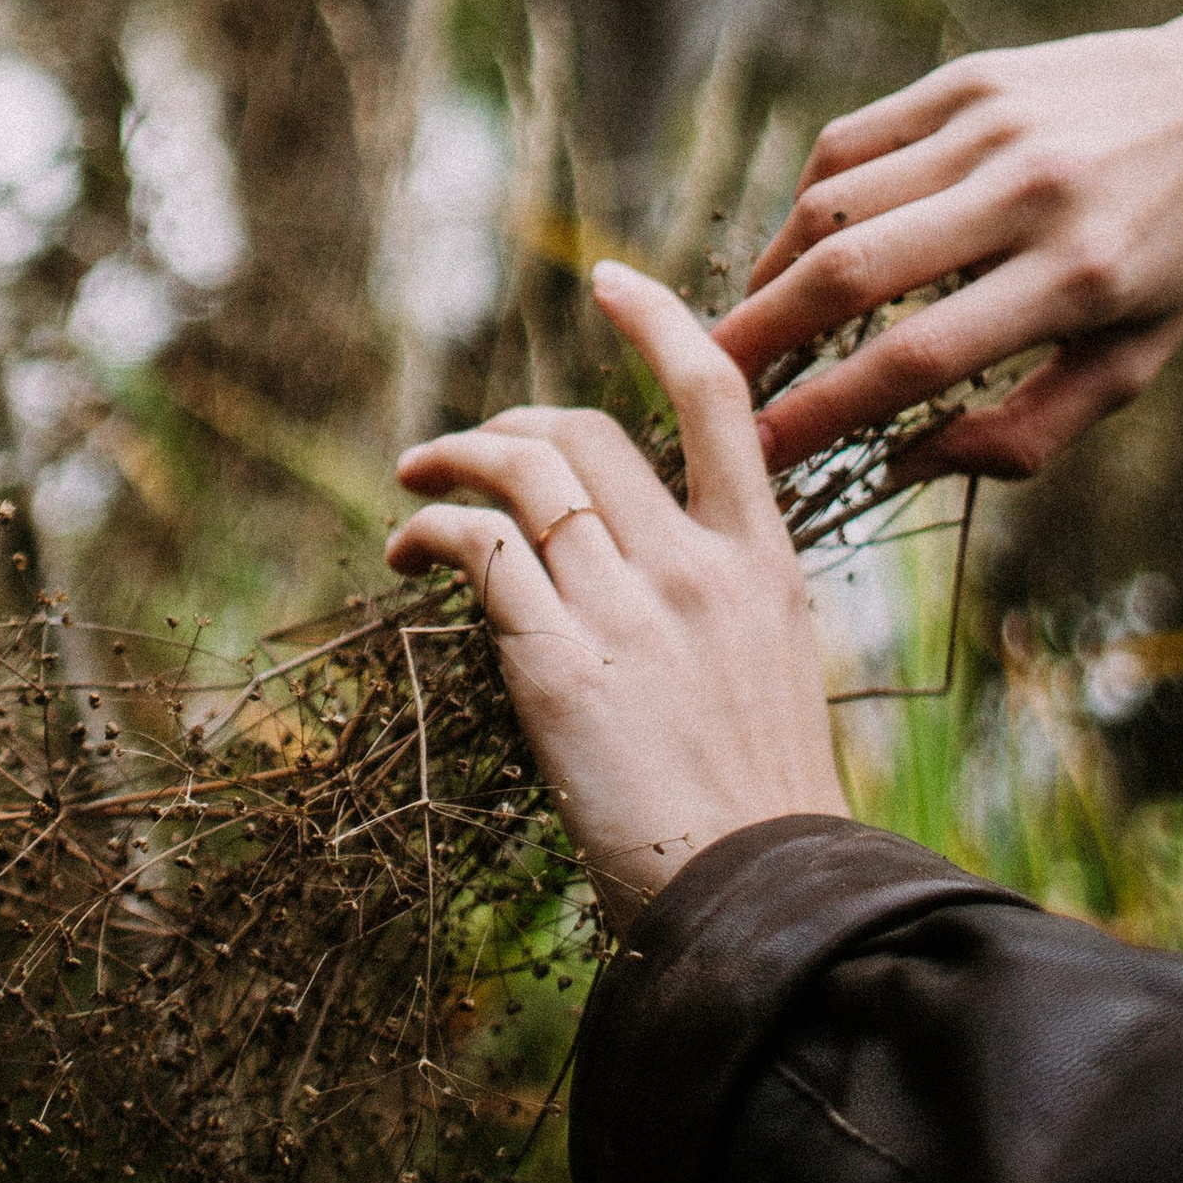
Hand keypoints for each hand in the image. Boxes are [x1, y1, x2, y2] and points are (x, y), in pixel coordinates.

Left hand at [384, 261, 841, 933]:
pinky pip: (479, 550)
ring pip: (525, 472)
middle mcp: (696, 567)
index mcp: (764, 565)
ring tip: (414, 479)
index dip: (658, 321)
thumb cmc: (762, 810)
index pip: (718, 398)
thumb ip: (720, 602)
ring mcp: (627, 610)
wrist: (761, 901)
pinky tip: (407, 550)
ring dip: (453, 459)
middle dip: (511, 422)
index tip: (607, 281)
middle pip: (588, 431)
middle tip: (466, 450)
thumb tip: (648, 567)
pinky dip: (431, 531)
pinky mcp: (557, 665)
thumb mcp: (775, 674)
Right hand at [715, 0, 1182, 482]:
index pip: (916, 356)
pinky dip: (809, 200)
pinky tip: (798, 246)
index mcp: (1078, 278)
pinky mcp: (968, 77)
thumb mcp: (1138, 361)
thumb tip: (909, 461)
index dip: (823, 410)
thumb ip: (1030, 430)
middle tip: (705, 383)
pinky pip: (855, 141)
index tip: (760, 451)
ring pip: (835, 199)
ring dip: (772, 269)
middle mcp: (1026, 193)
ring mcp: (991, 124)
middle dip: (760, 336)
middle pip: (850, 270)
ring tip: (748, 323)